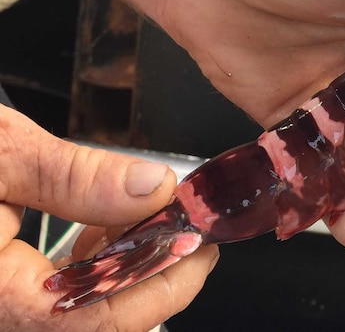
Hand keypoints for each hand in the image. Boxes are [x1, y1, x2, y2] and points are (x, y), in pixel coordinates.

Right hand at [0, 105, 218, 330]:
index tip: (201, 248)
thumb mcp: (0, 152)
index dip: (164, 287)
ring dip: (126, 270)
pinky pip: (58, 293)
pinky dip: (93, 266)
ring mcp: (0, 302)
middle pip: (99, 320)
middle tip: (190, 231)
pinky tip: (106, 230)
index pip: (100, 318)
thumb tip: (154, 188)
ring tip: (152, 221)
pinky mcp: (0, 286)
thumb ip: (75, 177)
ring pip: (81, 310)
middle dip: (154, 275)